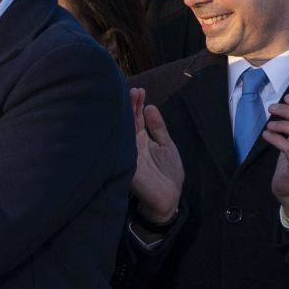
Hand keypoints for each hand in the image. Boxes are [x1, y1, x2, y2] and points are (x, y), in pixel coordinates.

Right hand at [130, 88, 184, 224]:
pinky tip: (121, 120)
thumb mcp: (166, 145)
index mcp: (141, 139)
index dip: (138, 104)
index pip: (136, 118)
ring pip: (123, 130)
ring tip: (130, 97)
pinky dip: (120, 133)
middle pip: (128, 121)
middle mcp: (131, 144)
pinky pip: (120, 147)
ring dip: (126, 114)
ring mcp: (127, 154)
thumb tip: (151, 107)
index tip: (140, 90)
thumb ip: (158, 127)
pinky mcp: (125, 164)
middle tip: (133, 90)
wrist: (168, 198)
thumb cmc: (168, 174)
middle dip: (130, 105)